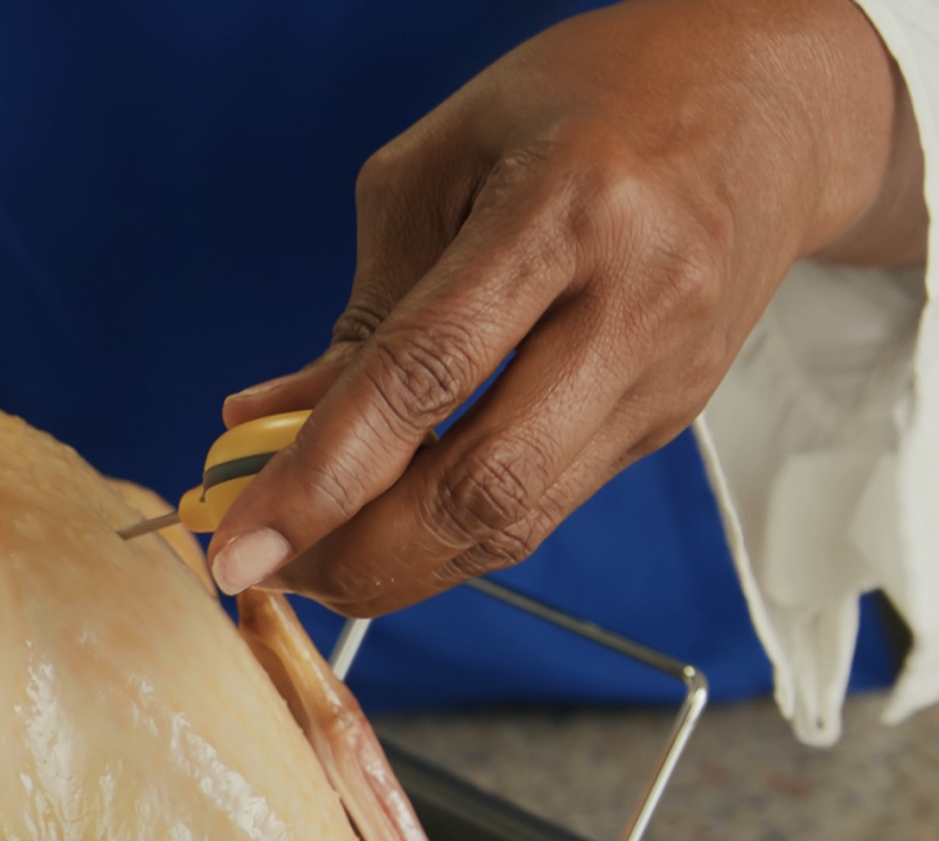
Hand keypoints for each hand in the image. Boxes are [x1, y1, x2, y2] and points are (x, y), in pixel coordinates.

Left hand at [209, 0, 926, 609]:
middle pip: (482, 485)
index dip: (317, 478)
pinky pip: (541, 509)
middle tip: (266, 570)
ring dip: (396, 569)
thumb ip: (357, 309)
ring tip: (310, 562)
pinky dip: (447, 538)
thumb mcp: (441, 165)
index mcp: (566, 209)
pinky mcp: (666, 423)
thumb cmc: (583, 108)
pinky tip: (383, 530)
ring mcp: (664, 377)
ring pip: (516, 523)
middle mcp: (633, 303)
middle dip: (355, 557)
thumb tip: (257, 425)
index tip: (236, 547)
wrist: (768, 106)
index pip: (423, 378)